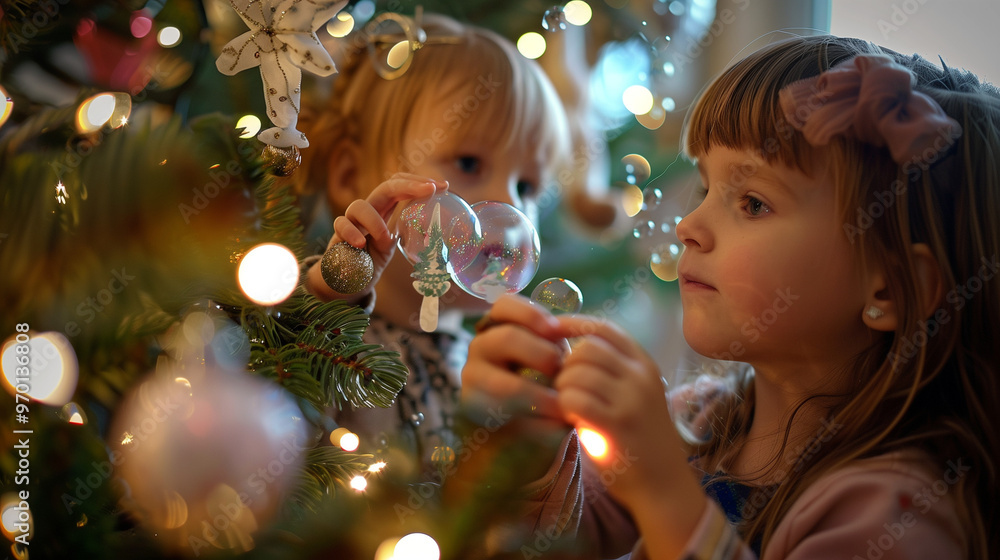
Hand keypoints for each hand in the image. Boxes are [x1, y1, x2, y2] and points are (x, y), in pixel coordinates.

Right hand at [306, 173, 445, 301]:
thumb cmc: (371, 261)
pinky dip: (352, 233)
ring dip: (376, 222)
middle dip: (409, 185)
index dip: (419, 182)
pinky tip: (361, 244)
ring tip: (385, 241)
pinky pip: (341, 225)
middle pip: (385, 186)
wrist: (346, 282)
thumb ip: (406, 234)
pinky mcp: (336, 236)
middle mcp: (368, 211)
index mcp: (384, 210)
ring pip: (359, 205)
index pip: (400, 185)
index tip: (443, 186)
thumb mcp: (393, 245)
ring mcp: (351, 222)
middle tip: (430, 190)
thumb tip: (438, 229)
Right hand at [458, 295, 571, 482]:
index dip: (531, 313)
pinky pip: (513, 420)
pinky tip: (558, 427)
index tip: (556, 330)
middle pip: (507, 338)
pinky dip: (542, 426)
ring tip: (565, 406)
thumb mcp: (546, 355)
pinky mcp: (481, 420)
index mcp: (495, 329)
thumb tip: (575, 328)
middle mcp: (478, 351)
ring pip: (507, 386)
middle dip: (541, 353)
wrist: (524, 427)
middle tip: (561, 370)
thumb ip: (553, 342)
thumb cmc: (541, 380)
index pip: (503, 306)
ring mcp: (473, 384)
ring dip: (543, 396)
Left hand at [553, 316, 700, 514]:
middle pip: (587, 348)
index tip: (551, 331)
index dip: (573, 325)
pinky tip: (571, 418)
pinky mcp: (617, 425)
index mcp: (644, 364)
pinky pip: (575, 400)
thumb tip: (568, 347)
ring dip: (563, 388)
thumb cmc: (640, 438)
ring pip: (577, 373)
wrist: (664, 484)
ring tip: (569, 405)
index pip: (605, 328)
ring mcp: (631, 400)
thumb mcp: (636, 394)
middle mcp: (641, 377)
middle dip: (566, 363)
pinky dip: (564, 406)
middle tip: (564, 386)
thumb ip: (610, 370)